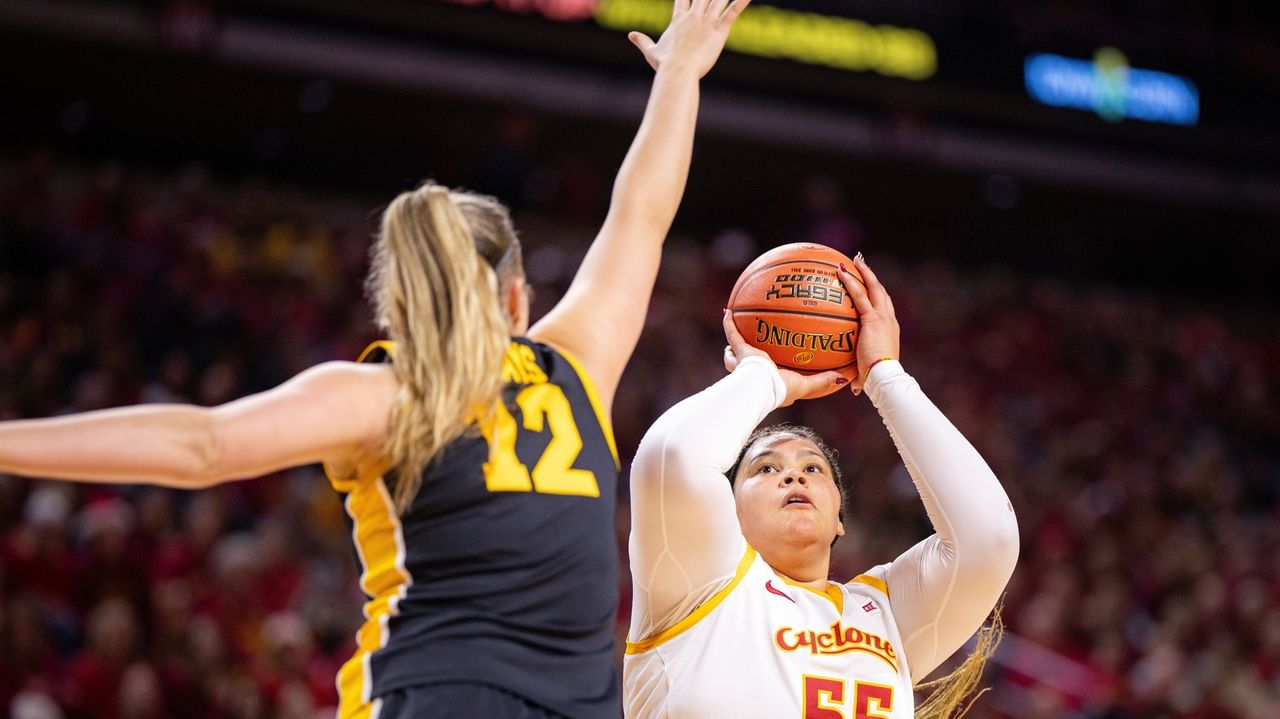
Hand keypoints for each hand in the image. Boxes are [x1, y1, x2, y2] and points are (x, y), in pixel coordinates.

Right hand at [629, 0, 750, 77]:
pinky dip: (741, 2)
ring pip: (718, 0)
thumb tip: (630, 35)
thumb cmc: (665, 65)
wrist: (678, 71)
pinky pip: (732, 12)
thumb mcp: (651, 52)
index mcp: (678, 20)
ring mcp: (707, 22)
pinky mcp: (719, 31)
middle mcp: (693, 17)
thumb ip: (642, 41)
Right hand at [722, 309, 846, 406]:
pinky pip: (732, 334)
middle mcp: (753, 371)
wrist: (762, 386)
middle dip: (745, 356)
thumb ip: (822, 380)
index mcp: (768, 380)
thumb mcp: (805, 385)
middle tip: (751, 345)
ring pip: (733, 352)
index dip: (770, 370)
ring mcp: (744, 361)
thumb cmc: (781, 388)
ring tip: (737, 331)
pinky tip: (728, 311)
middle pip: (746, 364)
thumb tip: (842, 376)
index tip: (776, 363)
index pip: (768, 374)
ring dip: (733, 344)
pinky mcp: (740, 351)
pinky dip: (728, 323)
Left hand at [838, 253, 900, 395]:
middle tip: (862, 263)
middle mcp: (889, 320)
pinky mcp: (873, 319)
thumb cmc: (877, 380)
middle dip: (872, 276)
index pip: (884, 307)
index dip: (877, 294)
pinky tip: (840, 272)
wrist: (884, 377)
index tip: (870, 284)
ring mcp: (883, 317)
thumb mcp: (867, 374)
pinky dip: (850, 281)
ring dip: (864, 272)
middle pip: (881, 292)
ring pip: (873, 288)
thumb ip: (859, 376)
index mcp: (890, 330)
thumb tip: (853, 387)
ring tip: (854, 259)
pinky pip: (859, 295)